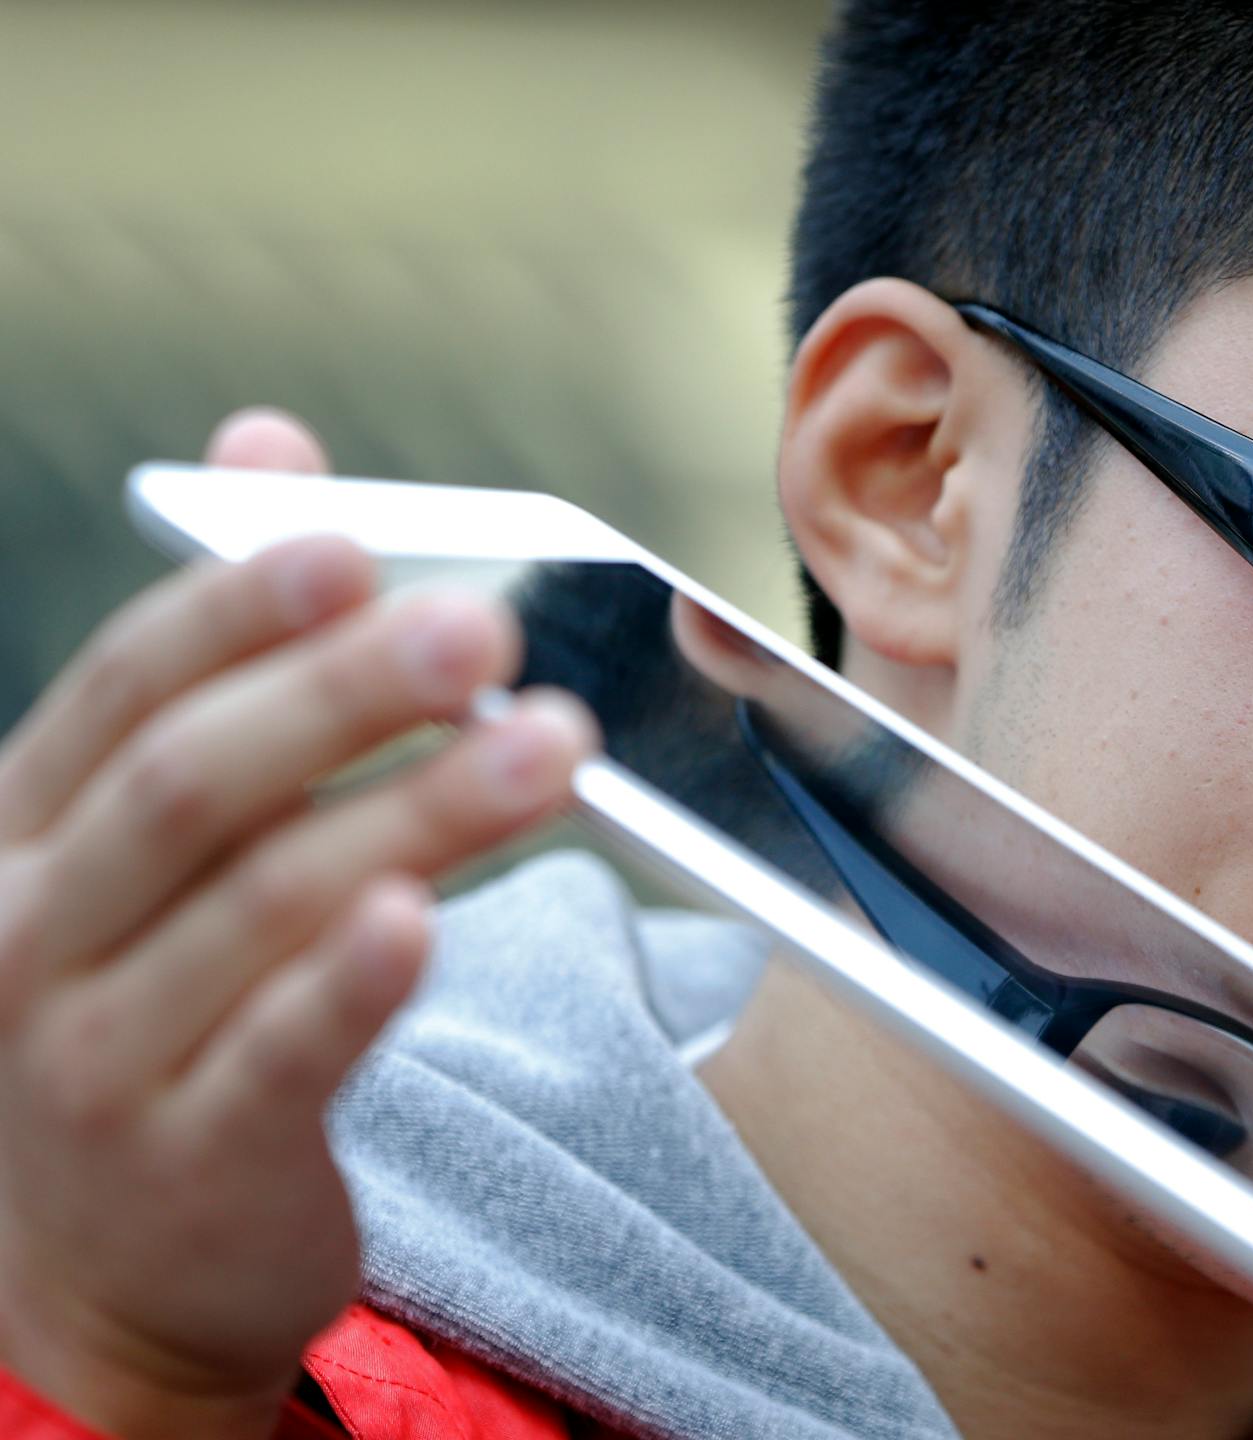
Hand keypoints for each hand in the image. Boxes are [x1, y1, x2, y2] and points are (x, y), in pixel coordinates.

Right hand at [0, 411, 595, 1439]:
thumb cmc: (154, 1000)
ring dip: (412, 815)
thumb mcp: (142, 825)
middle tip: (485, 630)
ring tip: (550, 747)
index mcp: (23, 824)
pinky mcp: (189, 1159)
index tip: (355, 542)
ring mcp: (93, 1055)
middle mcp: (32, 929)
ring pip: (261, 904)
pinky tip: (425, 915)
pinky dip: (349, 983)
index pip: (126, 687)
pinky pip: (276, 1057)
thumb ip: (213, 643)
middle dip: (342, 694)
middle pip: (193, 782)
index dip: (241, 608)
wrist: (104, 1270)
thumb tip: (268, 442)